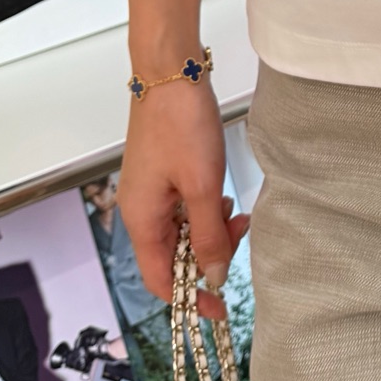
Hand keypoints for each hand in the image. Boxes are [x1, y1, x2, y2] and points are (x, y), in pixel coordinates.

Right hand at [119, 68, 249, 320]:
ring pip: (183, 232)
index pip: (161, 281)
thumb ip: (207, 236)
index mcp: (141, 221)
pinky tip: (223, 197)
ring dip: (212, 230)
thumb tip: (214, 278)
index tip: (222, 308)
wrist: (172, 72)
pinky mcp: (164, 175)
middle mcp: (141, 211)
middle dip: (209, 256)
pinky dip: (207, 210)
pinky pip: (185, 209)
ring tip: (237, 212)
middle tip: (240, 236)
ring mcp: (152, 192)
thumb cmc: (180, 124)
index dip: (191, 299)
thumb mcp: (201, 186)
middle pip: (174, 258)